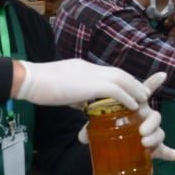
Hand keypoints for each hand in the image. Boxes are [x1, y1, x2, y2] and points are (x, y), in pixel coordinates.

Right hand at [15, 58, 150, 109]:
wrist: (29, 79)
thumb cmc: (39, 86)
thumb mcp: (62, 90)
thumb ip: (75, 95)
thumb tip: (83, 104)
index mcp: (83, 68)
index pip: (108, 72)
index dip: (122, 80)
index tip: (131, 88)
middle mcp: (90, 68)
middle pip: (119, 73)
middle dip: (133, 82)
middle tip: (145, 92)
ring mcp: (90, 74)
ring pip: (121, 79)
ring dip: (135, 88)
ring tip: (145, 98)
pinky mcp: (89, 85)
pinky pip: (115, 90)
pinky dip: (127, 97)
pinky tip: (134, 106)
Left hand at [78, 73, 174, 161]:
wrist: (113, 149)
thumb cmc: (107, 131)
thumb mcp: (98, 127)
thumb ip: (92, 129)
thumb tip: (82, 136)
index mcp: (134, 108)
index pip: (144, 94)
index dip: (153, 83)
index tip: (162, 75)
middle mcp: (145, 118)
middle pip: (155, 116)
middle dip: (151, 122)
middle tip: (140, 131)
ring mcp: (151, 133)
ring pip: (159, 132)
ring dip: (155, 136)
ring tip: (145, 143)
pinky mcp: (154, 148)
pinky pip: (165, 150)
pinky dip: (171, 153)